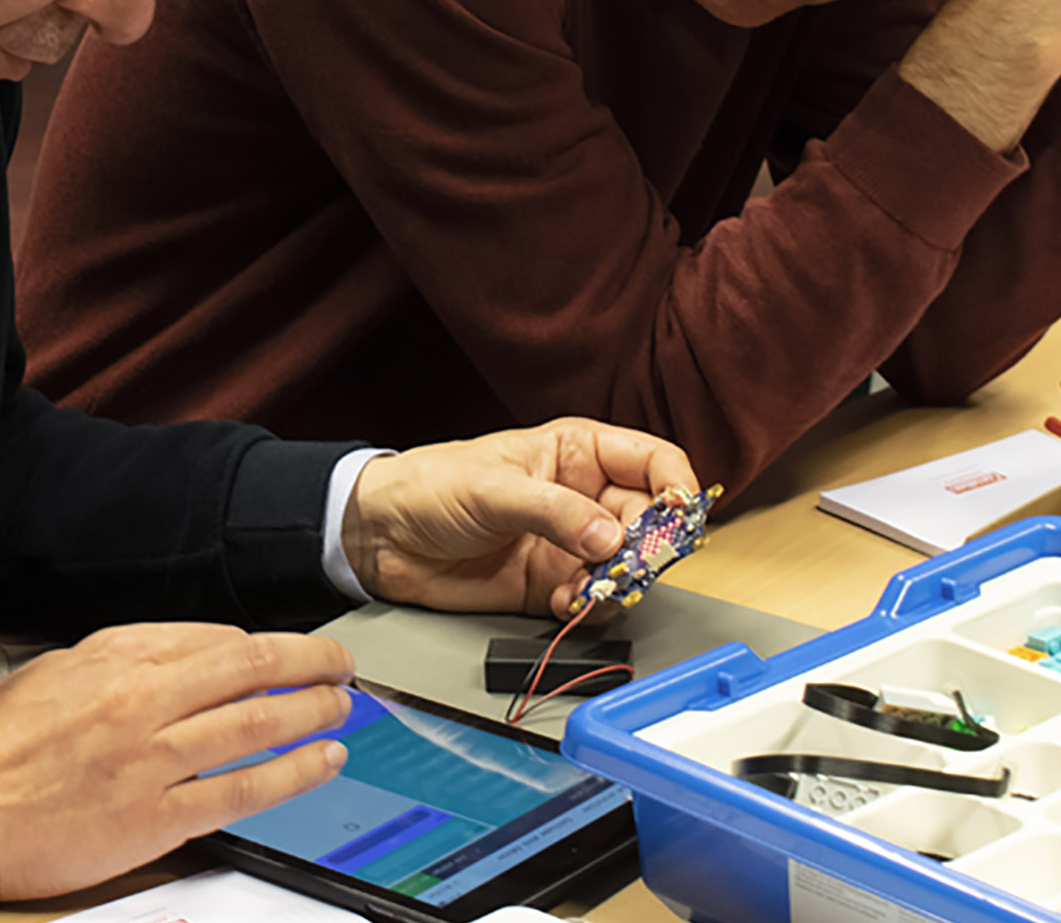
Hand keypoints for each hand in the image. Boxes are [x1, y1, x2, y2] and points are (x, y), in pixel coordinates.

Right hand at [0, 623, 355, 899]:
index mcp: (117, 656)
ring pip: (257, 723)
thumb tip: (182, 657)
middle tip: (339, 665)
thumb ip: (123, 661)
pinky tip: (321, 762)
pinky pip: (242, 789)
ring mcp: (153, 758)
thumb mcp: (58, 671)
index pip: (217, 639)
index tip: (290, 652)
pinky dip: (292, 772)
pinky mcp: (156, 816)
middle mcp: (142, 698)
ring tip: (340, 708)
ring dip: (312, 713)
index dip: (267, 646)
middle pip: (251, 669)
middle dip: (310, 663)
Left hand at [341, 419, 700, 617]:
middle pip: (650, 522)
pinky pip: (594, 600)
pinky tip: (562, 604)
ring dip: (617, 584)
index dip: (677, 487)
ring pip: (628, 567)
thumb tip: (612, 539)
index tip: (680, 518)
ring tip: (585, 591)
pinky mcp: (552, 584)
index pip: (654, 461)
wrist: (380, 537)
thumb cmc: (429, 486)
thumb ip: (556, 512)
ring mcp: (571, 543)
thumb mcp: (493, 489)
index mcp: (579, 451)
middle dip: (646, 549)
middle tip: (627, 567)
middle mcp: (585, 496)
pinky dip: (589, 608)